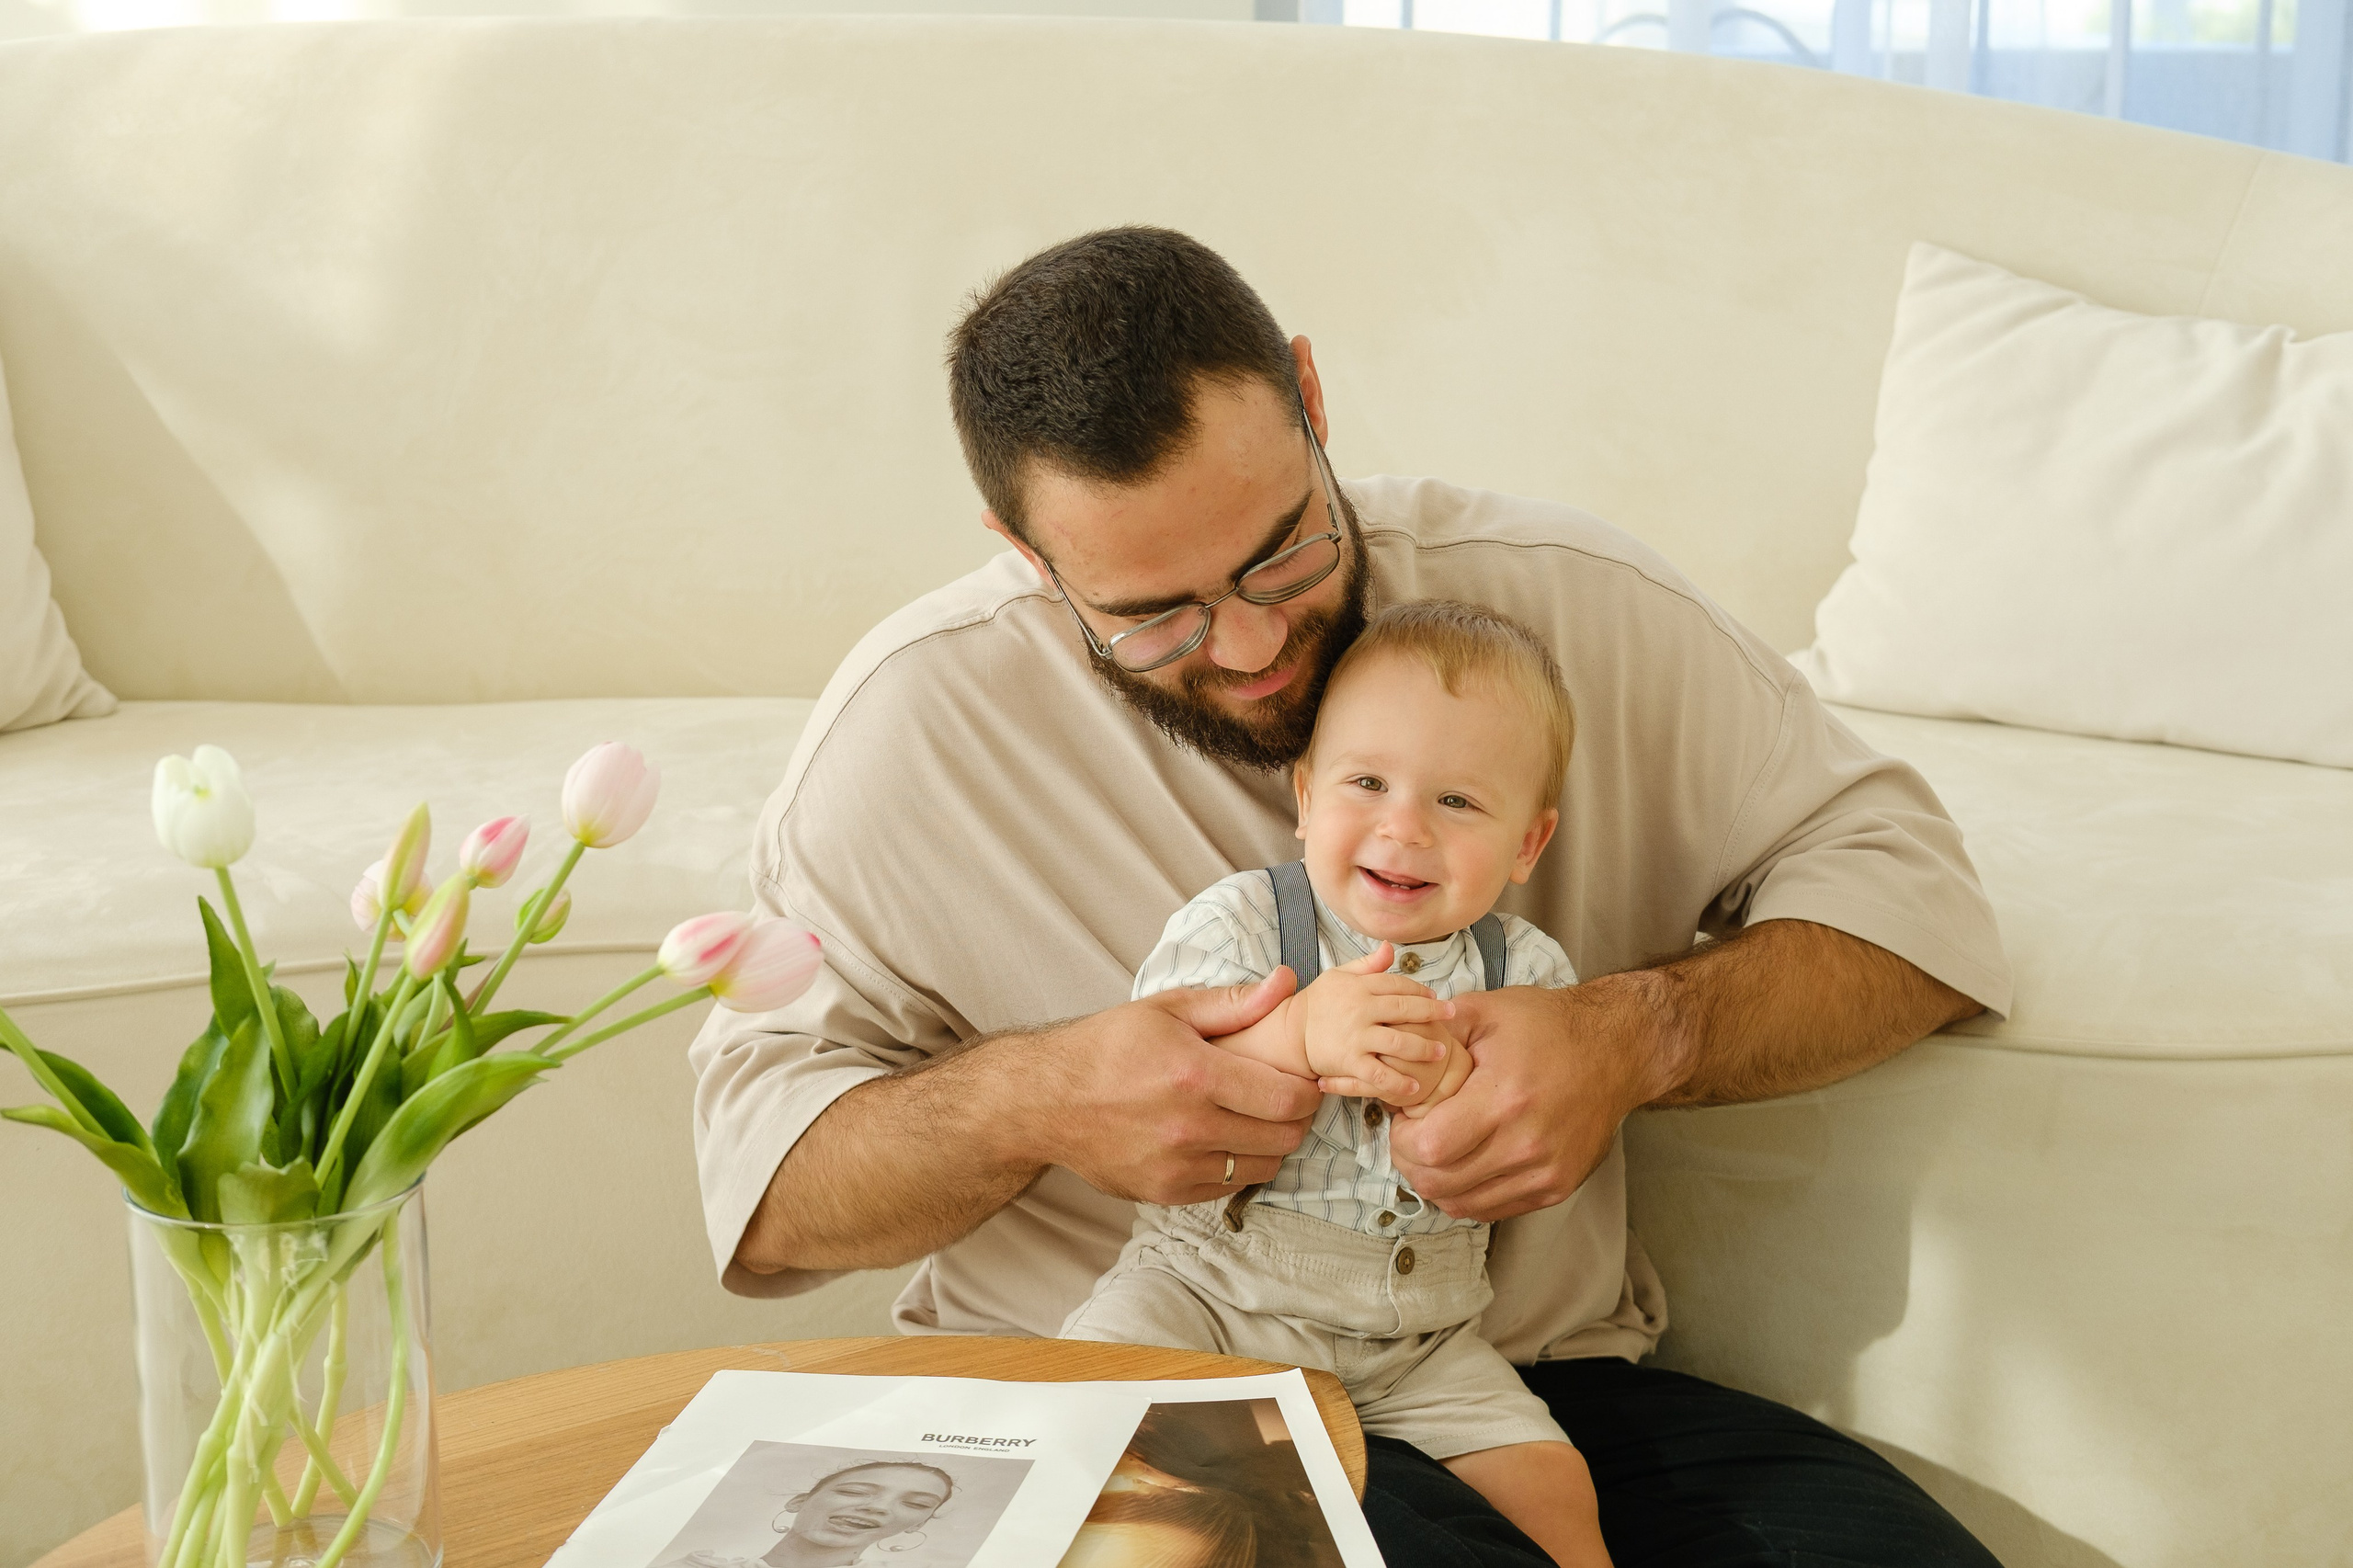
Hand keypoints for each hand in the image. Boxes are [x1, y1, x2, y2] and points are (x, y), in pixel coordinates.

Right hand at [1008, 972, 1322, 1207]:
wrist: (1044, 1099)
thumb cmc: (1106, 1047)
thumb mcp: (1167, 1010)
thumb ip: (1233, 1003)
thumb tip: (1286, 983)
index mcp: (1194, 1074)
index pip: (1287, 1098)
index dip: (1308, 1090)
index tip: (1304, 1078)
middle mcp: (1188, 1127)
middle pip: (1284, 1138)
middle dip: (1297, 1118)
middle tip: (1285, 1099)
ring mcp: (1176, 1166)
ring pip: (1262, 1168)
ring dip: (1270, 1145)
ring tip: (1254, 1119)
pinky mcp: (1164, 1193)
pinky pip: (1227, 1186)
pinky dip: (1236, 1165)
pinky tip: (1222, 1138)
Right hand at [1295, 944, 1455, 1101]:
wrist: (1291, 1032)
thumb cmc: (1319, 1002)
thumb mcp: (1339, 976)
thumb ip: (1368, 965)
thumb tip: (1391, 947)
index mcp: (1359, 987)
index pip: (1397, 985)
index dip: (1419, 990)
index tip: (1435, 997)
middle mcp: (1359, 1010)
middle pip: (1404, 1009)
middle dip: (1432, 1012)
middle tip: (1451, 1015)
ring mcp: (1355, 1037)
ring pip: (1398, 1042)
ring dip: (1423, 1047)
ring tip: (1441, 1051)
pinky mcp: (1350, 1062)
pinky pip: (1379, 1073)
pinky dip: (1399, 1081)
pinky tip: (1415, 1085)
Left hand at [1387, 975, 1668, 1221]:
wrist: (1617, 1050)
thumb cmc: (1549, 1026)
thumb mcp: (1487, 1011)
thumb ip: (1434, 1032)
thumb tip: (1392, 1056)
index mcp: (1505, 1098)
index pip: (1429, 1148)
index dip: (1403, 1138)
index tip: (1405, 1117)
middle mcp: (1526, 1144)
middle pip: (1439, 1182)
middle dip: (1411, 1161)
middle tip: (1412, 1135)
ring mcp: (1544, 1171)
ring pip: (1461, 1203)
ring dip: (1436, 1181)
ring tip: (1437, 1148)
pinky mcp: (1556, 1187)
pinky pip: (1492, 1209)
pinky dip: (1467, 1193)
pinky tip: (1465, 1163)